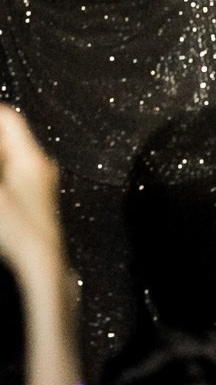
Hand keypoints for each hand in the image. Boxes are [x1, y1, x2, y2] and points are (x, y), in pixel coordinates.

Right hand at [0, 104, 62, 283]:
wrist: (42, 265)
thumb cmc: (19, 230)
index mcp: (32, 158)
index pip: (9, 119)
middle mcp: (40, 166)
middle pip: (9, 136)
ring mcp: (38, 183)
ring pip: (10, 155)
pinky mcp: (32, 199)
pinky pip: (12, 173)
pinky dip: (2, 167)